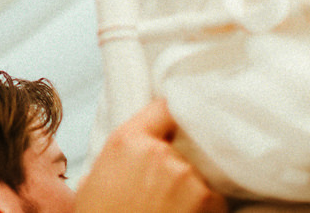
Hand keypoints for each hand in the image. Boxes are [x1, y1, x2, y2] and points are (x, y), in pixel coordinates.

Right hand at [77, 99, 224, 212]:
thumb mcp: (94, 182)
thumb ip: (118, 159)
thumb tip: (132, 157)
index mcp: (127, 141)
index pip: (164, 107)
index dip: (173, 117)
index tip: (178, 124)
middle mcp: (160, 152)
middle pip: (185, 145)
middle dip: (181, 162)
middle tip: (168, 185)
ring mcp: (187, 176)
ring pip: (200, 174)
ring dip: (194, 189)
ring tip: (172, 210)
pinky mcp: (207, 201)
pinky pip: (215, 199)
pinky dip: (206, 209)